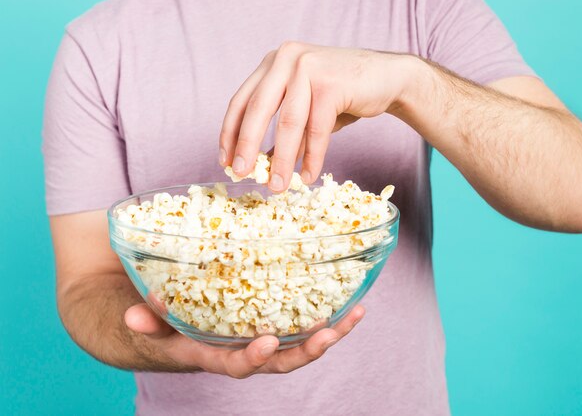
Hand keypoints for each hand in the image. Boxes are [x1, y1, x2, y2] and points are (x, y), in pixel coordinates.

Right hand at [124, 299, 364, 377]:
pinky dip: (329, 318)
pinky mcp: (272, 325)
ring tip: (356, 314)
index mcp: (214, 355)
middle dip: (306, 352)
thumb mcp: (150, 324)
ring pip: (300, 345)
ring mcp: (260, 339)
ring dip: (330, 333)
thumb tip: (137, 315)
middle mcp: (242, 351)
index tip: (269, 343)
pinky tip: (352, 304)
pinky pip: (303, 326)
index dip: (253, 358)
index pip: (236, 365)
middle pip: (280, 362)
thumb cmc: (162, 324)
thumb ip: (147, 322)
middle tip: (328, 335)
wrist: (171, 326)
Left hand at [219, 42, 412, 190]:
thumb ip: (284, 131)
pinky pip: (317, 128)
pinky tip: (309, 175)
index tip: (226, 161)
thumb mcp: (306, 110)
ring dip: (282, 159)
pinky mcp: (331, 83)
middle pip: (258, 109)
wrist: (386, 78)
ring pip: (289, 122)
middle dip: (247, 146)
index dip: (230, 133)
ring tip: (278, 185)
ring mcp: (309, 67)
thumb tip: (260, 164)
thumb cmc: (342, 94)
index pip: (241, 101)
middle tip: (241, 174)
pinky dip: (312, 156)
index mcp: (273, 63)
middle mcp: (286, 59)